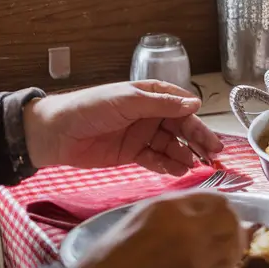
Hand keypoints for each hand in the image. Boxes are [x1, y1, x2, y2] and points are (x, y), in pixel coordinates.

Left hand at [24, 81, 223, 175]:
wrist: (54, 134)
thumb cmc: (89, 108)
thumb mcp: (127, 100)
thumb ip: (161, 104)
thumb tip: (194, 105)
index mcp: (149, 95)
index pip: (181, 105)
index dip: (196, 118)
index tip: (209, 132)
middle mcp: (149, 114)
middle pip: (181, 127)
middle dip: (198, 140)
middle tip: (214, 153)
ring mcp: (141, 135)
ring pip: (172, 145)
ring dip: (185, 155)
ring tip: (195, 165)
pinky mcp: (132, 154)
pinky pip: (156, 160)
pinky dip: (168, 165)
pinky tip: (177, 171)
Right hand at [69, 191, 244, 267]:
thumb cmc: (111, 257)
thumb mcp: (139, 217)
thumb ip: (173, 211)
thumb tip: (201, 213)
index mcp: (170, 206)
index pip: (215, 199)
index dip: (222, 208)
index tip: (222, 217)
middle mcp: (188, 226)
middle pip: (229, 219)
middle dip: (233, 227)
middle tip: (230, 237)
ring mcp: (195, 255)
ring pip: (232, 246)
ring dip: (232, 250)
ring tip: (224, 256)